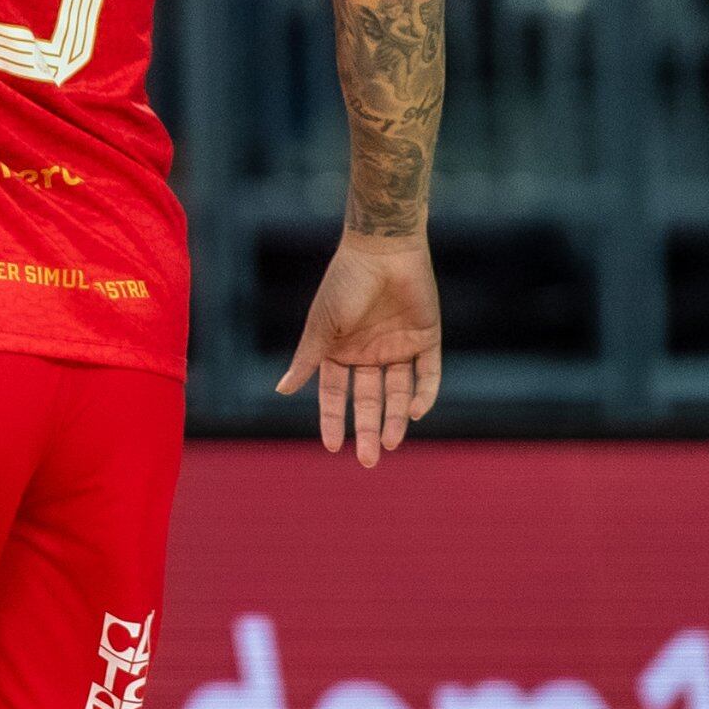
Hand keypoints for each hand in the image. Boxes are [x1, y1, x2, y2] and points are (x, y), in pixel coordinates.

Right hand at [276, 234, 443, 468]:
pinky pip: (427, 373)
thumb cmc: (346, 283)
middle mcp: (368, 353)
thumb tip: (281, 390)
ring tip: (390, 443)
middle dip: (366, 429)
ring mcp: (398, 346)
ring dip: (394, 418)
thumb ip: (307, 359)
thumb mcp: (323, 325)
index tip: (333, 446)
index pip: (334, 394)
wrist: (383, 248)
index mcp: (339, 350)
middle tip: (367, 460)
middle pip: (367, 399)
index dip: (333, 419)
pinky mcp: (426, 337)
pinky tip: (415, 412)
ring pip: (397, 392)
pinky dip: (423, 394)